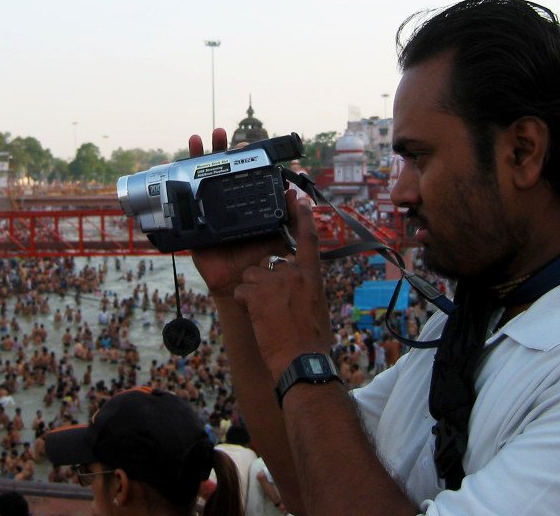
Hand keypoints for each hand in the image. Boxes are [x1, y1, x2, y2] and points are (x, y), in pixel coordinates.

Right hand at [188, 129, 287, 296]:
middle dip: (216, 151)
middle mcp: (224, 204)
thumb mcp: (278, 234)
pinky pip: (181, 209)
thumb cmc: (262, 260)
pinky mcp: (192, 227)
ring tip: (196, 141)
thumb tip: (294, 190)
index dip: (239, 159)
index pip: (240, 175)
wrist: (246, 286)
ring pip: (197, 182)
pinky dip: (174, 191)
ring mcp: (206, 213)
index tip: (243, 145)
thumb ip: (288, 215)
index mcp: (243, 203)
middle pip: (216, 172)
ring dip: (193, 160)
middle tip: (218, 134)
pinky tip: (170, 172)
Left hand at [234, 191, 332, 379]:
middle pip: (270, 263)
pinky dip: (245, 303)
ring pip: (252, 275)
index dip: (302, 216)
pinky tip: (256, 318)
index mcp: (311, 275)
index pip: (308, 238)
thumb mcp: (317, 304)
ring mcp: (273, 282)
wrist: (301, 360)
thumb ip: (306, 285)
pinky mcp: (255, 295)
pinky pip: (242, 290)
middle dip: (267, 280)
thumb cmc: (312, 338)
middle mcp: (293, 273)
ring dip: (254, 290)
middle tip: (275, 306)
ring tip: (265, 313)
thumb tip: (298, 279)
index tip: (298, 199)